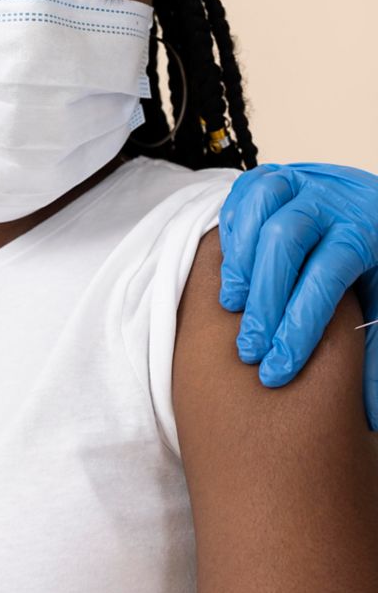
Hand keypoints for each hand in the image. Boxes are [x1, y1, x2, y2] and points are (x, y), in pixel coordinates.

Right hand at [218, 162, 377, 430]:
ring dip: (240, 260)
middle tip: (247, 350)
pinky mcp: (271, 176)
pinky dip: (230, 233)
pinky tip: (229, 273)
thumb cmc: (373, 263)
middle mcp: (329, 200)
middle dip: (262, 299)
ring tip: (233, 307)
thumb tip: (370, 416)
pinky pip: (241, 195)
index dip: (299, 325)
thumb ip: (375, 351)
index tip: (277, 369)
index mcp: (364, 231)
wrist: (368, 202)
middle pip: (285, 239)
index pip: (327, 276)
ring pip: (259, 207)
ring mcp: (298, 182)